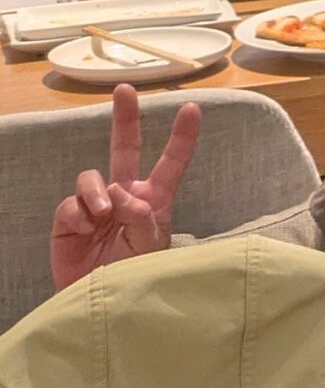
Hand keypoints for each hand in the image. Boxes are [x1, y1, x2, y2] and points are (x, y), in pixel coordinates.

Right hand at [49, 83, 197, 287]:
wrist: (100, 299)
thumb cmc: (134, 275)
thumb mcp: (151, 248)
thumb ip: (143, 219)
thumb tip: (121, 193)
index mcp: (154, 199)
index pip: (172, 163)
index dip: (181, 137)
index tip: (192, 109)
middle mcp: (125, 195)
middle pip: (125, 149)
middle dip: (125, 118)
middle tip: (126, 89)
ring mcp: (96, 204)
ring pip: (92, 177)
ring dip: (98, 193)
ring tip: (102, 216)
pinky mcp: (69, 217)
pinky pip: (71, 203)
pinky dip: (79, 214)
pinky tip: (85, 230)